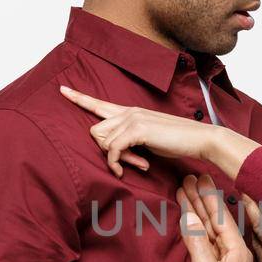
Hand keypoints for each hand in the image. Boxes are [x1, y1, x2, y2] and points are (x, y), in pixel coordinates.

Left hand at [59, 84, 261, 178]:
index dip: (79, 98)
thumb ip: (129, 140)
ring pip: (103, 141)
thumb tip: (112, 150)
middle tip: (126, 165)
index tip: (62, 90)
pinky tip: (122, 171)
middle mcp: (128, 111)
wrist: (199, 139)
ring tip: (137, 164)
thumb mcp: (147, 140)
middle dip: (106, 151)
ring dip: (115, 159)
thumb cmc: (176, 142)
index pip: (99, 104)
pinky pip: (112, 149)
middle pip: (96, 130)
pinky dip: (115, 163)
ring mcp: (132, 118)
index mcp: (130, 111)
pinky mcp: (137, 129)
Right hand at [178, 182, 252, 261]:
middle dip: (202, 200)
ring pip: (211, 233)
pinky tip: (192, 222)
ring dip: (198, 213)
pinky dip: (197, 231)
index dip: (207, 197)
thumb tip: (189, 217)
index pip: (221, 217)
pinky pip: (207, 246)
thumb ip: (196, 241)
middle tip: (190, 179)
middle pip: (216, 222)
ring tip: (188, 193)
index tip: (196, 179)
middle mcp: (236, 257)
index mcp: (239, 252)